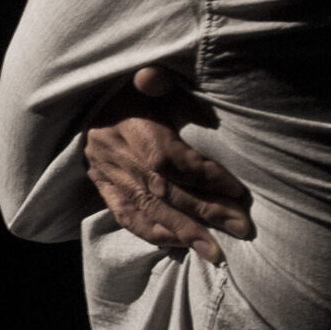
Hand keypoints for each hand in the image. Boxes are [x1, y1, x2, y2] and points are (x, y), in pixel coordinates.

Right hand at [84, 67, 253, 263]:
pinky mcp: (103, 189)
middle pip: (166, 190)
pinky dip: (154, 234)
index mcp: (130, 127)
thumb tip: (154, 77)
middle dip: (207, 211)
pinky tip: (180, 245)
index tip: (238, 190)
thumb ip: (155, 80)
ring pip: (149, 209)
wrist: (89, 104)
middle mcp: (117, 156)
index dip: (206, 176)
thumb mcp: (142, 79)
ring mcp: (108, 176)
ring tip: (216, 252)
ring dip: (185, 233)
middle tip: (242, 227)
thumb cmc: (129, 91)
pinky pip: (127, 218)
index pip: (171, 159)